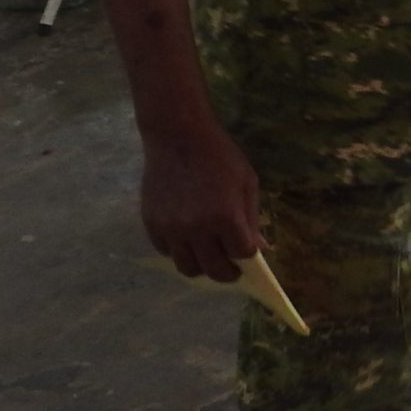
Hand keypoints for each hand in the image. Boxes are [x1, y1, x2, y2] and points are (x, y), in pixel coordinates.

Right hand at [140, 120, 262, 281]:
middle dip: (227, 274)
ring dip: (201, 266)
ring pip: (187, 268)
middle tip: (231, 268)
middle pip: (214, 270)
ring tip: (208, 254)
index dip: (248, 257)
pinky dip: (180, 250)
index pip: (241, 255)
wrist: (178, 137)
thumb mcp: (246, 183)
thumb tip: (258, 249)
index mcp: (226, 217)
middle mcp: (197, 228)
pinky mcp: (152, 225)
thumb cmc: (220, 156)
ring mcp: (172, 229)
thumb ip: (251, 219)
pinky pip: (167, 251)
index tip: (248, 256)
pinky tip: (188, 237)